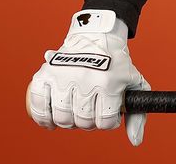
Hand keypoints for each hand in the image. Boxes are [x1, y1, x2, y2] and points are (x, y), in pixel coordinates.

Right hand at [26, 9, 151, 145]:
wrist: (97, 34)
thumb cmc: (116, 63)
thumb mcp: (135, 83)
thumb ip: (137, 114)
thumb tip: (135, 141)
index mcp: (108, 82)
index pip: (105, 122)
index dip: (107, 122)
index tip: (108, 113)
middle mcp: (85, 79)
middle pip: (82, 122)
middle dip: (88, 122)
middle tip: (90, 110)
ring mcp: (63, 76)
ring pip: (62, 118)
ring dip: (68, 121)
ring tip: (74, 112)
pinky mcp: (46, 72)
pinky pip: (38, 104)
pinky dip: (42, 117)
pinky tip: (50, 120)